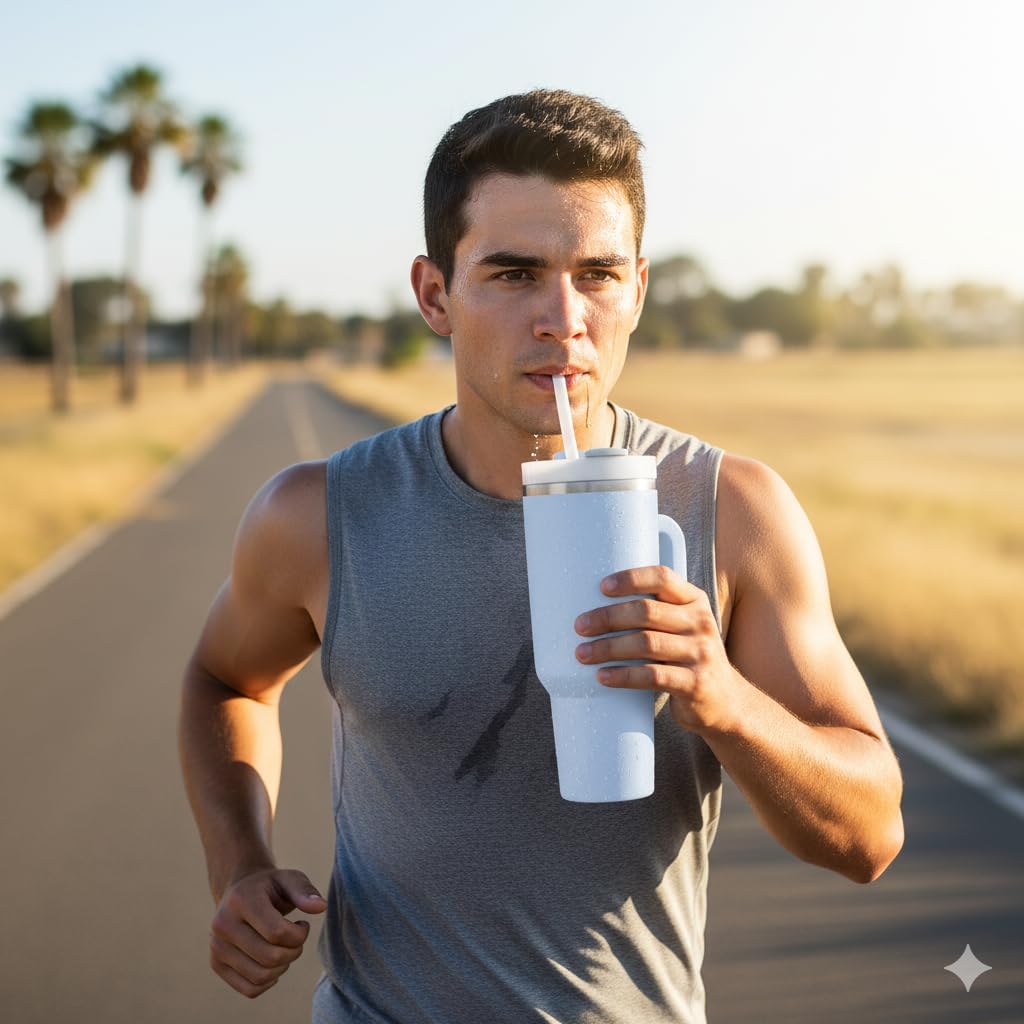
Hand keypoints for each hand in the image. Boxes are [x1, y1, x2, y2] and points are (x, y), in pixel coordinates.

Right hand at [209, 868, 326, 998]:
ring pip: (260, 977)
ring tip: (285, 949)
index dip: (299, 934)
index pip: (277, 932)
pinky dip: (268, 981)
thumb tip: (321, 906)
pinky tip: (272, 963)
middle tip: (296, 939)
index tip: (303, 924)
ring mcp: (216, 946)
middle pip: (270, 957)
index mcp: (241, 900)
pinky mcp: (216, 963)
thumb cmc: (270, 887)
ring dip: (283, 967)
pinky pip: (250, 989)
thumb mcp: (289, 879)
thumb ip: (305, 891)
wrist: (240, 892)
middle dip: (294, 951)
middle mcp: (222, 924)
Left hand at [574, 566, 740, 735]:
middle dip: (608, 617)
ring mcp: (701, 654)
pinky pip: (652, 676)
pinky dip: (623, 675)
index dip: (631, 579)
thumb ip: (656, 613)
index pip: (663, 578)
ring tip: (583, 654)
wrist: (726, 703)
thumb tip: (597, 608)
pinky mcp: (695, 684)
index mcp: (695, 601)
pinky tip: (603, 676)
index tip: (601, 587)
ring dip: (608, 648)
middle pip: (646, 611)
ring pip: (646, 643)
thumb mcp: (683, 627)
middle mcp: (700, 623)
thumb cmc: (689, 659)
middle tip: (580, 626)